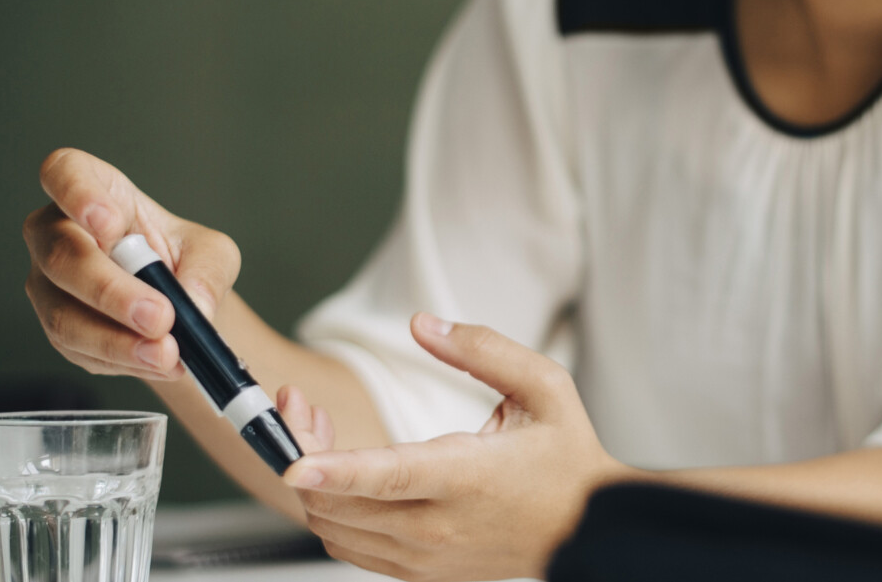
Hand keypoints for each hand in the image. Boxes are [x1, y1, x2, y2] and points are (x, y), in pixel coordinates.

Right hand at [21, 148, 240, 381]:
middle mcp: (59, 233)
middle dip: (112, 291)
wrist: (179, 308)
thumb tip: (192, 304)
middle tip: (161, 316)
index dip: (76, 194)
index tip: (108, 223)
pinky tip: (156, 361)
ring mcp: (50, 284)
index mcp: (96, 191)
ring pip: (64, 313)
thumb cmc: (186, 262)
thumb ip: (207, 271)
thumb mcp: (214, 254)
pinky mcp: (58, 328)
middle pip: (61, 255)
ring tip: (166, 352)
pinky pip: (79, 348)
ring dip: (117, 339)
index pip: (64, 173)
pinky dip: (122, 359)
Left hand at [279, 313, 628, 581]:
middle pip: (342, 503)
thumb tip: (422, 325)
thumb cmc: (567, 458)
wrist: (588, 530)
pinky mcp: (418, 573)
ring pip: (335, 528)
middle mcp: (440, 527)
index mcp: (469, 477)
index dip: (336, 470)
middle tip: (297, 404)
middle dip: (301, 450)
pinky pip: (349, 547)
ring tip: (317, 433)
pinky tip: (342, 473)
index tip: (293, 464)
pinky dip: (331, 511)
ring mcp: (426, 558)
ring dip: (312, 483)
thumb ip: (482, 349)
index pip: (390, 477)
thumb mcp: (543, 386)